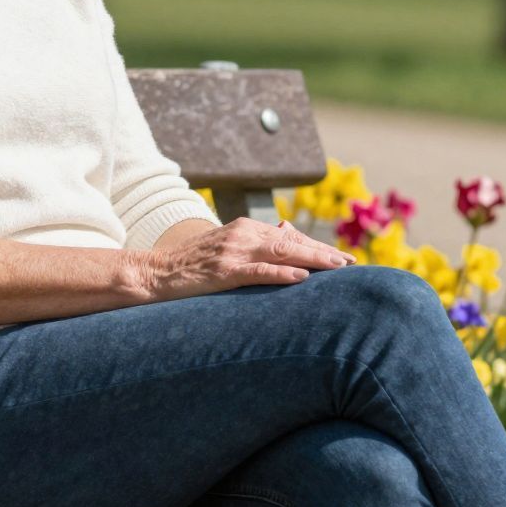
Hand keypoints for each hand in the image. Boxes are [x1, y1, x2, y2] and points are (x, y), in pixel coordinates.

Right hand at [127, 217, 358, 302]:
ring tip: (337, 269)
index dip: (317, 247)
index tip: (342, 259)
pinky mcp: (223, 271)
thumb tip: (287, 230)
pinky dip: (281, 273)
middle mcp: (241, 235)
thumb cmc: (190, 265)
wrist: (155, 273)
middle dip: (323, 253)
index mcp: (243, 229)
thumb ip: (256, 240)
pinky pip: (257, 271)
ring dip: (312, 260)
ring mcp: (232, 253)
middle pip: (291, 242)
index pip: (289, 237)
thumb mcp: (226, 246)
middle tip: (351, 264)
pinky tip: (301, 277)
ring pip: (281, 252)